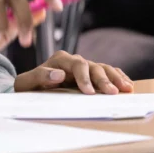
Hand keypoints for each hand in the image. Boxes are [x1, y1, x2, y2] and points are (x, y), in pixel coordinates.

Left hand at [14, 51, 133, 94]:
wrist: (30, 87)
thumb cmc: (28, 86)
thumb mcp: (26, 82)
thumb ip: (40, 76)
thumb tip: (58, 74)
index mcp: (60, 59)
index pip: (77, 64)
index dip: (84, 78)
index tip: (89, 92)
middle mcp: (74, 60)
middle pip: (92, 66)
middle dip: (103, 80)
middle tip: (112, 93)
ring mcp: (83, 66)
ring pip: (102, 68)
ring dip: (115, 78)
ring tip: (126, 88)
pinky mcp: (90, 74)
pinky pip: (106, 72)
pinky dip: (117, 76)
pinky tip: (127, 84)